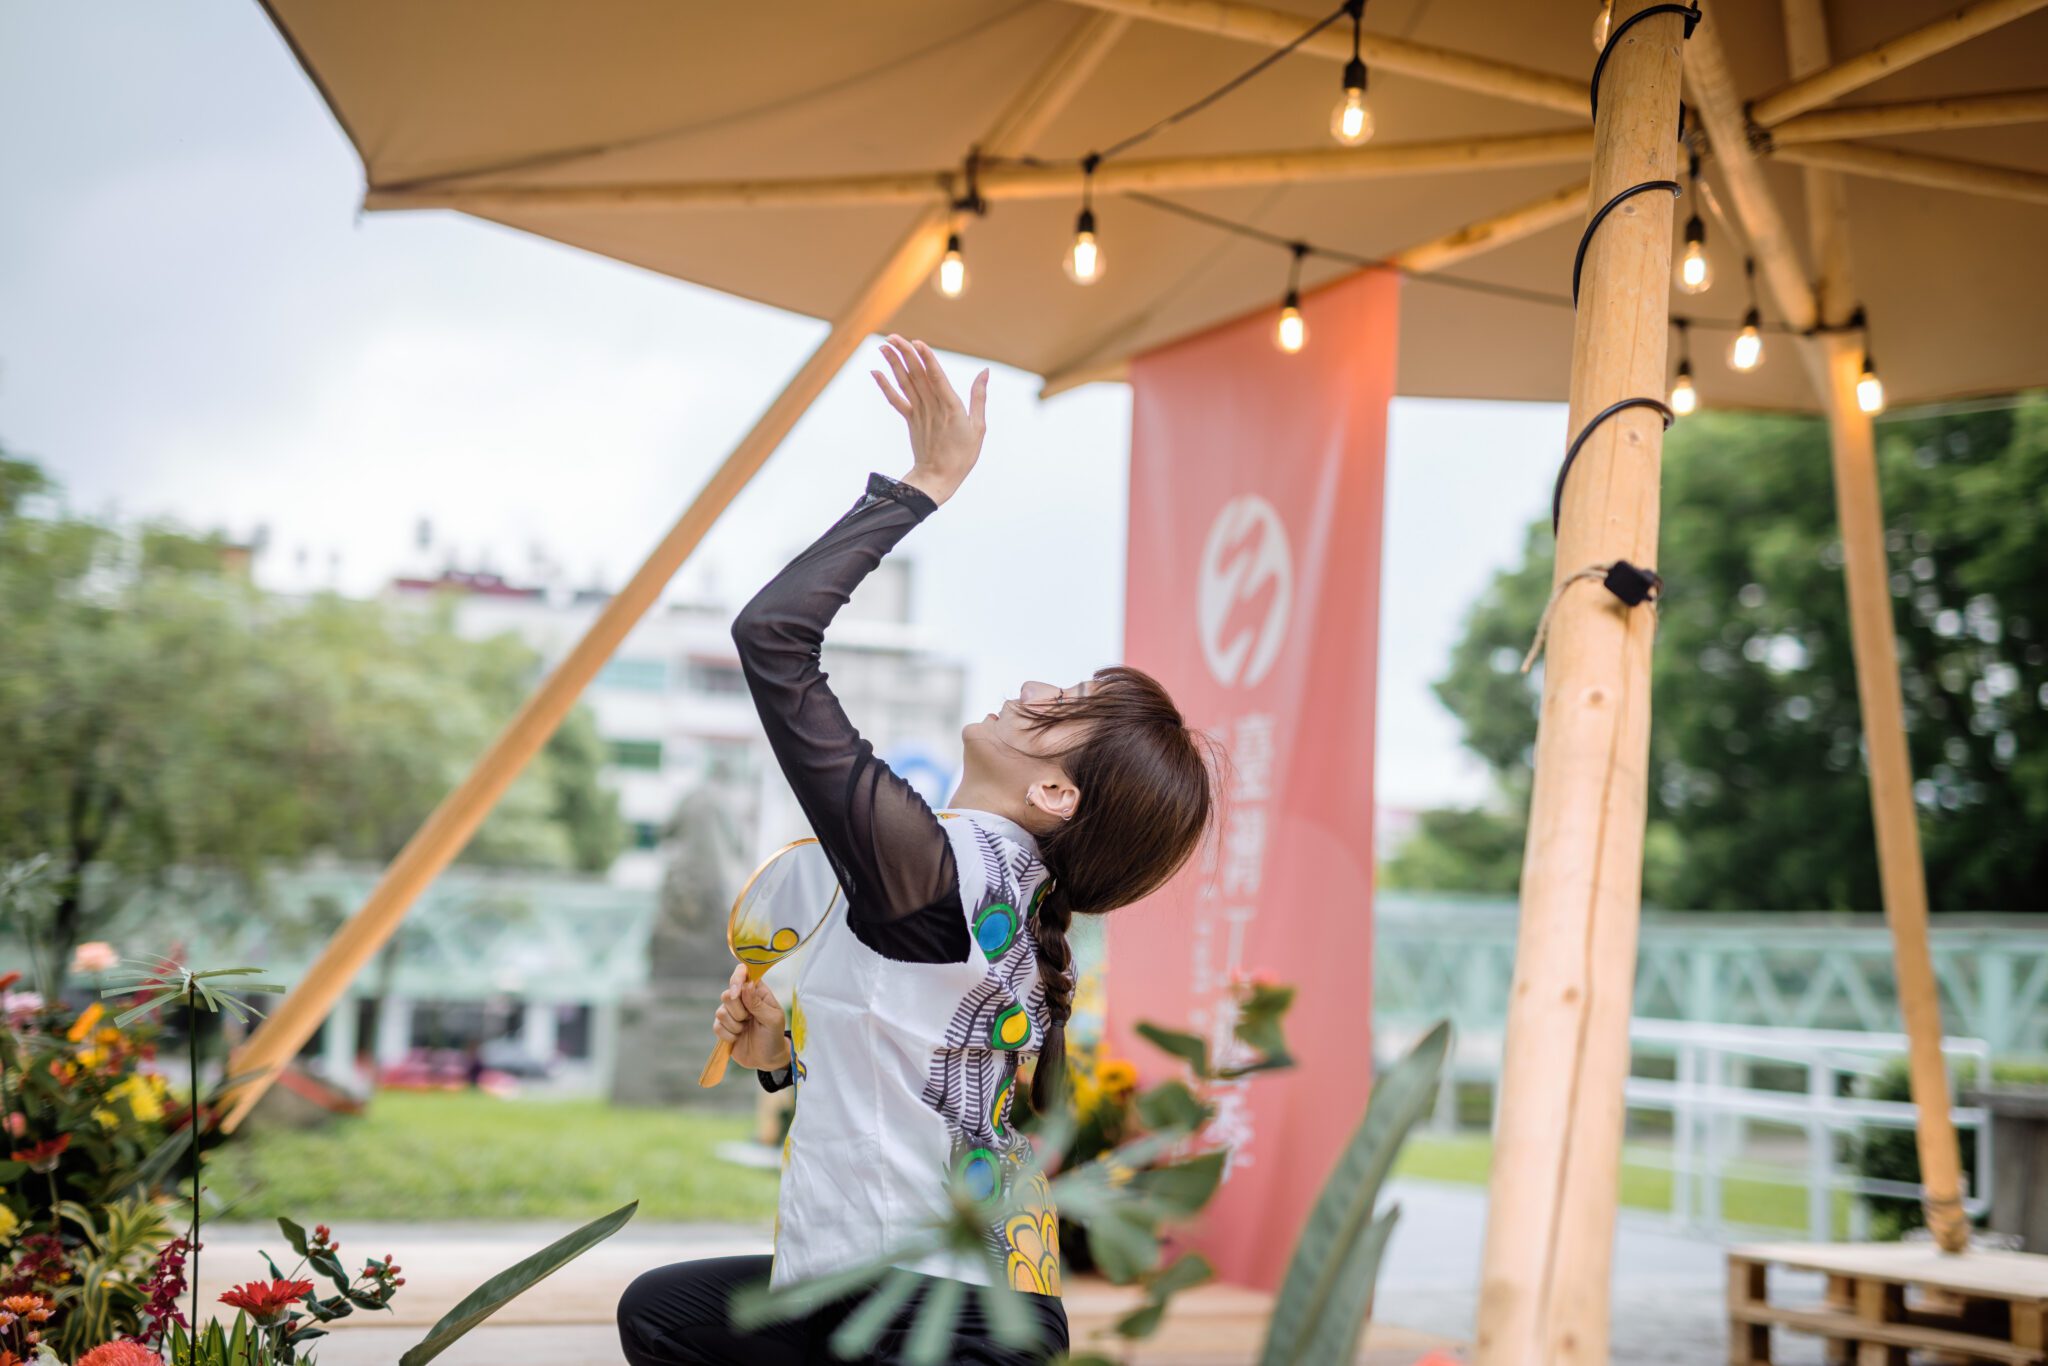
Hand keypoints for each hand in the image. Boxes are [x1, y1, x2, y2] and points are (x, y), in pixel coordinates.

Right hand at [713, 963, 790, 1071]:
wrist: (767, 1059)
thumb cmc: (774, 1036)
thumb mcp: (773, 1019)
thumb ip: (759, 1003)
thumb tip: (746, 985)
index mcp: (757, 991)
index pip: (743, 973)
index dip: (737, 977)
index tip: (738, 992)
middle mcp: (742, 999)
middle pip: (727, 994)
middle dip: (738, 1011)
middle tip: (749, 1019)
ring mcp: (731, 1013)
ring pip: (720, 1012)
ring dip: (735, 1025)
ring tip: (746, 1030)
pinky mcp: (723, 1027)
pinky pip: (717, 1026)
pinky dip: (728, 1035)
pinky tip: (738, 1038)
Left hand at [871, 334, 987, 505]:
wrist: (938, 478)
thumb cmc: (962, 454)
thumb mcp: (978, 427)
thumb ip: (979, 397)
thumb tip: (984, 372)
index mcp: (951, 408)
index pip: (936, 377)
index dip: (926, 359)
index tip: (917, 342)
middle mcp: (932, 407)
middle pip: (917, 376)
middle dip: (905, 354)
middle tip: (894, 336)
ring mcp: (918, 413)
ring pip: (905, 383)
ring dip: (893, 363)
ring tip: (884, 345)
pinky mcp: (910, 420)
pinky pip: (895, 400)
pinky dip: (884, 386)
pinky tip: (875, 372)